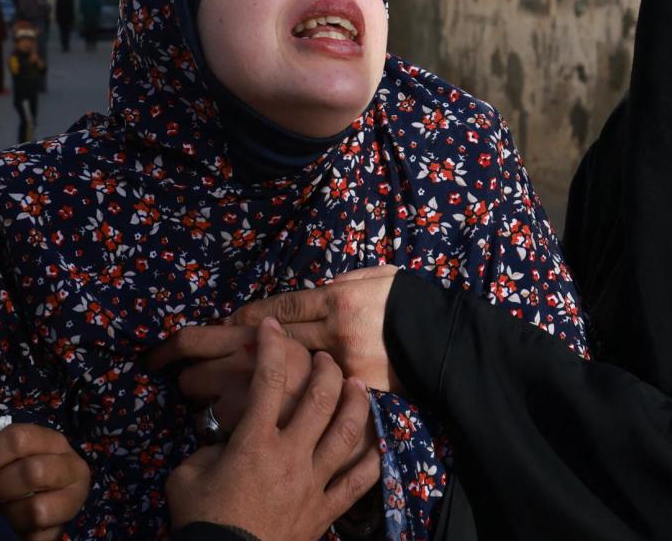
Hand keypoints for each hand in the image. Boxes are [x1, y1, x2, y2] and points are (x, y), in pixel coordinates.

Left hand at [0, 394, 91, 540]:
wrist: (23, 516)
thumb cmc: (4, 475)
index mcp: (51, 440)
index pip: (19, 438)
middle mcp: (71, 465)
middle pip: (31, 472)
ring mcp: (73, 498)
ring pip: (36, 508)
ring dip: (6, 513)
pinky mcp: (65, 528)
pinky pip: (37, 533)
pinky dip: (16, 532)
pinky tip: (8, 527)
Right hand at [167, 318, 380, 540]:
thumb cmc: (201, 520)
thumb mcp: (187, 476)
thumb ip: (208, 448)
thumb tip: (225, 441)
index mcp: (254, 443)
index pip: (267, 382)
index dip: (271, 348)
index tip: (271, 328)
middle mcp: (291, 456)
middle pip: (320, 400)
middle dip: (325, 370)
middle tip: (324, 358)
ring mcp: (313, 484)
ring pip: (346, 434)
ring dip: (354, 404)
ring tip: (355, 386)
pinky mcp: (325, 512)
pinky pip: (358, 484)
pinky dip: (371, 462)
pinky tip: (378, 446)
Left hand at [230, 265, 401, 392]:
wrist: (446, 340)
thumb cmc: (411, 302)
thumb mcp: (378, 277)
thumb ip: (345, 283)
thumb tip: (320, 291)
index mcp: (339, 299)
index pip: (286, 306)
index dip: (256, 313)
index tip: (234, 319)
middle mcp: (335, 331)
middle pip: (282, 336)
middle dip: (251, 340)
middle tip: (225, 345)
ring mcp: (345, 363)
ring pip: (297, 365)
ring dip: (269, 368)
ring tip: (243, 372)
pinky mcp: (356, 387)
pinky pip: (322, 387)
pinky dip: (302, 389)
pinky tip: (282, 395)